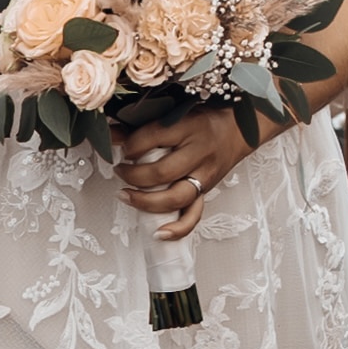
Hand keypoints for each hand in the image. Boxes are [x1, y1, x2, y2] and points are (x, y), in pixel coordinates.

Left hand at [111, 106, 257, 239]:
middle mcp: (199, 153)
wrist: (237, 129)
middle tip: (119, 170)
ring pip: (175, 197)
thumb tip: (110, 134)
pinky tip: (158, 234)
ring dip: (146, 201)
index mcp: (189, 127)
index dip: (131, 145)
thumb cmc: (203, 120)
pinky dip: (177, 229)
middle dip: (133, 175)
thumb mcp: (175, 114)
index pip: (154, 137)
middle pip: (163, 172)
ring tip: (125, 195)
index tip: (121, 147)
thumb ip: (142, 124)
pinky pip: (194, 215)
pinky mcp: (206, 192)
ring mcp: (204, 176)